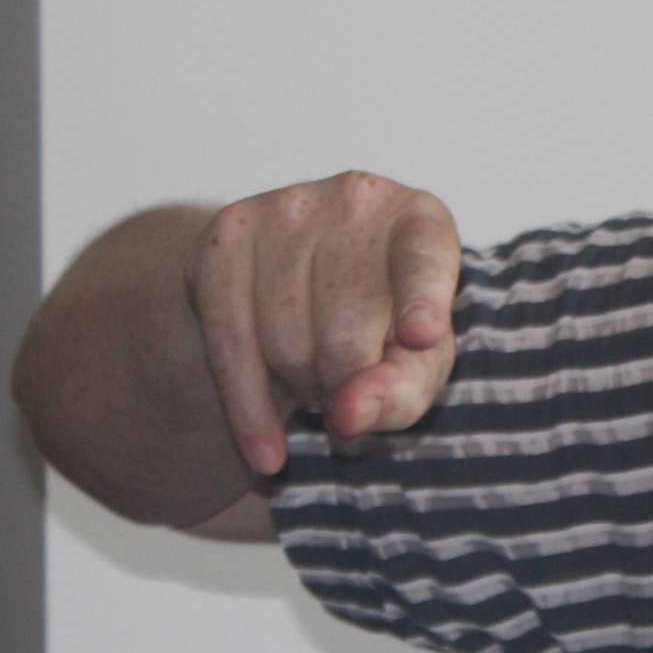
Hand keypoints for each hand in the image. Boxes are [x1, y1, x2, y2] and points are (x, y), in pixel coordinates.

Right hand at [185, 171, 461, 475]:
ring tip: (317, 380)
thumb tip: (349, 413)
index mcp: (423, 220)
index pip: (425, 264)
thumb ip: (403, 389)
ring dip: (303, 389)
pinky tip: (267, 453)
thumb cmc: (384, 322)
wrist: (300, 279)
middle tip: (348, 390)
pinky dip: (250, 412)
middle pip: (346, 332)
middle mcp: (358, 198)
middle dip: (346, 386)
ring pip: (286, 344)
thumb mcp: (418, 362)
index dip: (423, 302)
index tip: (422, 336)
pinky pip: (231, 345)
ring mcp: (286, 208)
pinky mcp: (227, 233)